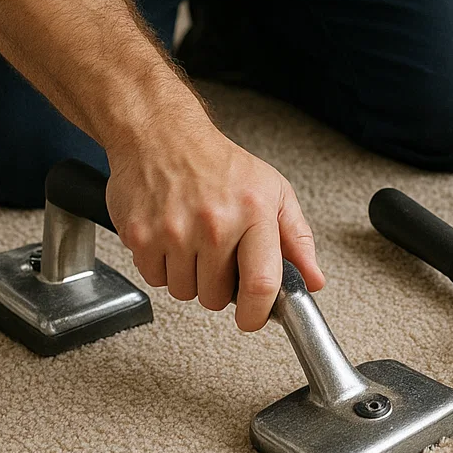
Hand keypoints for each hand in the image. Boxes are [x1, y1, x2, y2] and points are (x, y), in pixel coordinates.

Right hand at [105, 118, 323, 332]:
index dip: (258, 314)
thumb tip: (313, 279)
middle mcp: (215, 222)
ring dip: (190, 276)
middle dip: (219, 285)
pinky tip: (170, 236)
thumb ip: (297, 239)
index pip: (261, 283)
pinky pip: (156, 279)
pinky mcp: (140, 236)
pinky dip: (163, 266)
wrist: (162, 135)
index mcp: (254, 212)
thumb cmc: (218, 163)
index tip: (254, 318)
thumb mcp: (272, 191)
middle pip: (218, 297)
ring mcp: (175, 230)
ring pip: (185, 292)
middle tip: (217, 254)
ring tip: (193, 240)